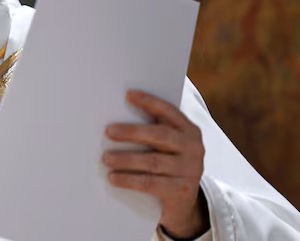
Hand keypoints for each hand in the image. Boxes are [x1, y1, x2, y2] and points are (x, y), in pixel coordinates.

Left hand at [103, 90, 208, 238]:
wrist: (183, 205)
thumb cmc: (167, 167)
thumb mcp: (166, 147)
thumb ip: (152, 132)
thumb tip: (116, 120)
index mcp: (189, 131)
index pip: (169, 112)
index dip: (149, 102)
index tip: (129, 95)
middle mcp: (193, 148)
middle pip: (159, 135)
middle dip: (132, 132)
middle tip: (108, 131)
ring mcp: (190, 170)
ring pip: (152, 161)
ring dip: (126, 159)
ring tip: (106, 158)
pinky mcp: (182, 190)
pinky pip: (151, 183)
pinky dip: (129, 180)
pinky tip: (113, 178)